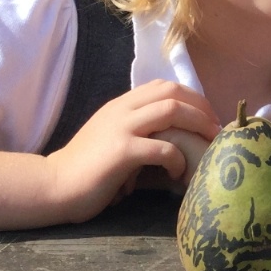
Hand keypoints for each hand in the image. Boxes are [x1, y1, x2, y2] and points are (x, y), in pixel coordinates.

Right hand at [45, 82, 221, 222]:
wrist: (54, 185)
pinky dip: (178, 159)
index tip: (207, 117)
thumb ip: (135, 129)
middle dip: (201, 108)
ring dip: (197, 126)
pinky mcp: (122, 151)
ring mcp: (121, 128)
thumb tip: (170, 135)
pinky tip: (179, 172)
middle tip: (216, 129)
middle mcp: (122, 110)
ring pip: (171, 110)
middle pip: (172, 92)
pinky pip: (163, 147)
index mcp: (120, 105)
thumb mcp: (111, 137)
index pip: (163, 86)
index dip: (192, 97)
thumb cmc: (86, 169)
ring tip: (209, 145)